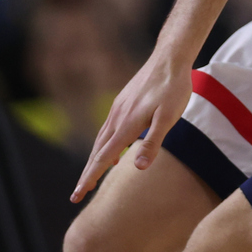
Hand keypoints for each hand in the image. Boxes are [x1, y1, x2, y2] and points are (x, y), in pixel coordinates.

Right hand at [70, 51, 190, 202]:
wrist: (169, 57)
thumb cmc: (173, 88)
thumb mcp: (169, 117)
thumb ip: (153, 142)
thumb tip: (138, 168)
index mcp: (127, 125)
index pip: (104, 158)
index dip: (91, 177)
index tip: (78, 194)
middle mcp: (118, 117)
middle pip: (97, 151)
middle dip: (88, 173)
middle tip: (77, 194)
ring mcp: (119, 108)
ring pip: (101, 139)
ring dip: (95, 159)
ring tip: (92, 177)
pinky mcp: (123, 102)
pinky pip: (108, 128)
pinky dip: (105, 144)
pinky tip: (114, 150)